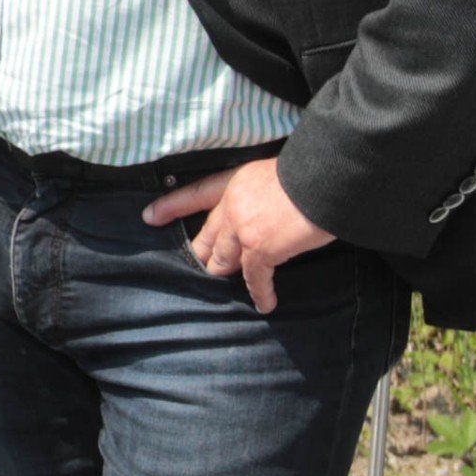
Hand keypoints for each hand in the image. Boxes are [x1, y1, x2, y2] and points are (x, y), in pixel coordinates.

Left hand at [145, 157, 332, 312]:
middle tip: (199, 262)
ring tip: (224, 278)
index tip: (149, 217)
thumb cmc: (312, 172)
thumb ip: (262, 193)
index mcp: (236, 181)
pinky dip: (260, 292)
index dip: (171, 206)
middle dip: (203, 250)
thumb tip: (270, 209)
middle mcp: (232, 205)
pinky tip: (265, 303)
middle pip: (209, 234)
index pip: (196, 194)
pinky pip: (254, 278)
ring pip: (224, 258)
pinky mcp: (260, 250)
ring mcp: (242, 229)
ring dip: (225, 270)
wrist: (326, 178)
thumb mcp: (276, 173)